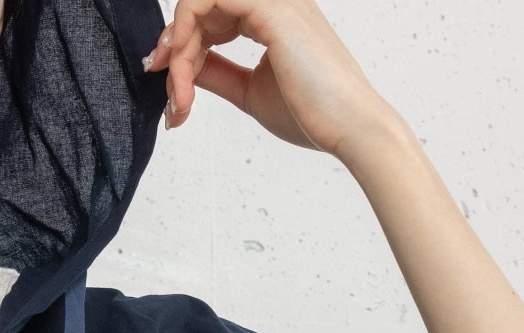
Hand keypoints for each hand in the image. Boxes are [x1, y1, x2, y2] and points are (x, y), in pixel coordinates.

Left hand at [144, 0, 394, 158]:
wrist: (350, 128)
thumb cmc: (315, 116)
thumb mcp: (251, 93)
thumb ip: (218, 74)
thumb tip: (184, 68)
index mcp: (274, 19)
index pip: (213, 19)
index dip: (184, 51)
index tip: (173, 90)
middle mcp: (272, 1)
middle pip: (201, 10)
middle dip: (175, 55)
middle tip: (173, 100)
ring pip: (198, 3)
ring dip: (178, 48)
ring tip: (179, 93)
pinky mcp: (267, 6)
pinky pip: (204, 0)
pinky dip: (184, 33)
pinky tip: (184, 68)